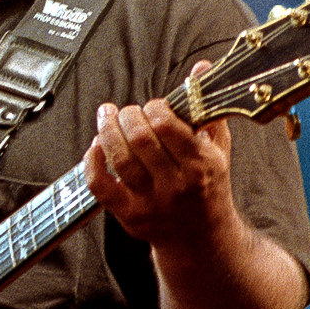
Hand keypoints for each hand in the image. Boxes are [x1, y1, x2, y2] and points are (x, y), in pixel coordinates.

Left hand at [85, 60, 236, 247]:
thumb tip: (201, 68)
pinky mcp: (129, 215)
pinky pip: (100, 185)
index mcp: (201, 164)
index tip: (154, 107)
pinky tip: (95, 146)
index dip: (154, 108)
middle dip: (129, 115)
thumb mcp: (217, 148)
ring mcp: (151, 201)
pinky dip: (92, 162)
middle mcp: (176, 184)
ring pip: (119, 159)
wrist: (201, 240)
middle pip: (140, 139)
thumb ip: (207, 108)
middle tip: (128, 112)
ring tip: (107, 116)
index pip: (168, 126)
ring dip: (108, 130)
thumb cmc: (208, 187)